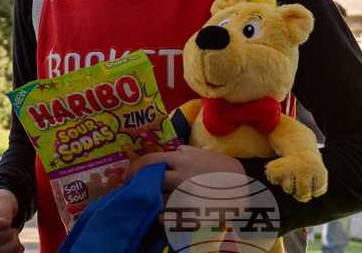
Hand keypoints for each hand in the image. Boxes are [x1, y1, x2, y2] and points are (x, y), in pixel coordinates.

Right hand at [0, 189, 23, 252]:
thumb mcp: (5, 199)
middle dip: (11, 244)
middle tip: (15, 232)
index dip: (7, 235)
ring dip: (11, 251)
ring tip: (15, 240)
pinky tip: (14, 248)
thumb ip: (4, 210)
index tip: (10, 226)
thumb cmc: (1, 201)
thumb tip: (1, 224)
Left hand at [122, 144, 246, 219]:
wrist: (247, 186)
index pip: (149, 162)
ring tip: (154, 202)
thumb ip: (180, 152)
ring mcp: (189, 198)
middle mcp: (183, 178)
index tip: (125, 176)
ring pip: (159, 202)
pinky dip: (165, 218)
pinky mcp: (197, 215)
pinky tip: (165, 215)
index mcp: (182, 160)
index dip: (133, 169)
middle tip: (135, 190)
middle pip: (150, 183)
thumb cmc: (221, 167)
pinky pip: (171, 219)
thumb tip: (164, 153)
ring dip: (153, 203)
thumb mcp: (199, 153)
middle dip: (140, 186)